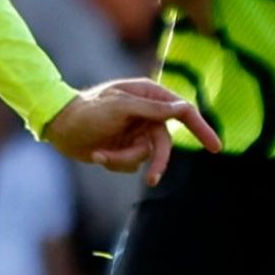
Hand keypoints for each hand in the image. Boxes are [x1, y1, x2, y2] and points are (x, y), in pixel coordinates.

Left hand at [41, 78, 220, 183]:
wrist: (58, 127)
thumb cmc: (88, 110)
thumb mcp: (120, 107)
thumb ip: (152, 109)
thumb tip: (182, 107)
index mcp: (148, 95)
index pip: (183, 111)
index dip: (201, 129)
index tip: (215, 148)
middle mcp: (146, 114)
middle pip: (165, 144)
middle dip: (156, 161)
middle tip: (152, 178)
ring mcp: (136, 132)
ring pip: (146, 157)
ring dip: (123, 159)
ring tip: (100, 154)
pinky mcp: (124, 148)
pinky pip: (131, 164)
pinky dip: (115, 162)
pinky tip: (97, 154)